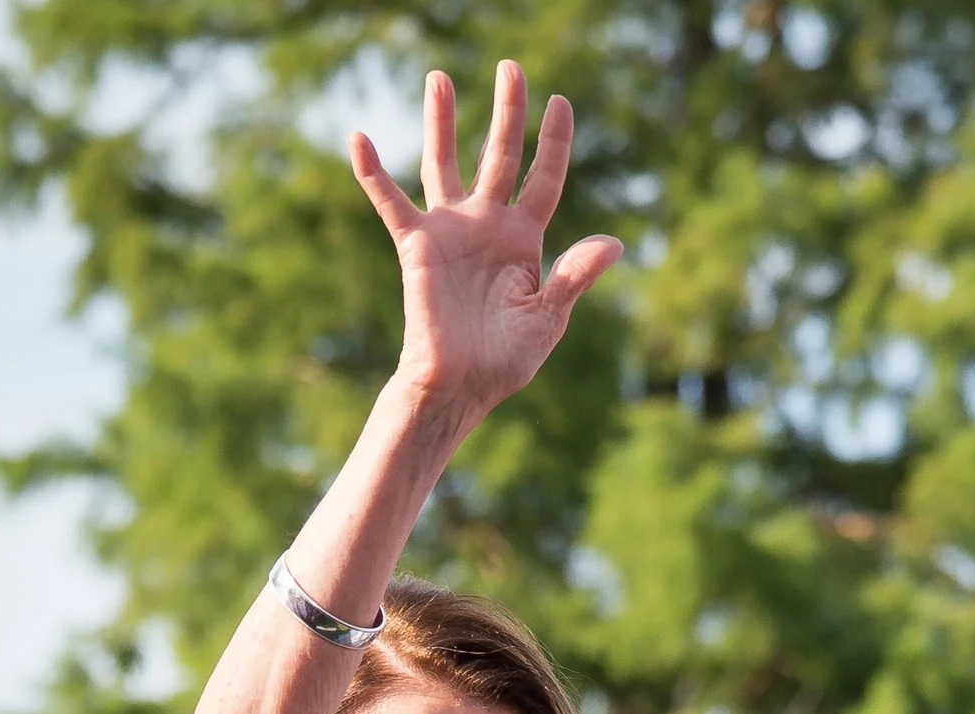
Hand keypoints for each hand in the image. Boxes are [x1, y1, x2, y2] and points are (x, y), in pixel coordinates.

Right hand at [349, 61, 621, 424]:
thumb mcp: (549, 316)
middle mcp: (487, 225)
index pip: (544, 180)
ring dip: (442, 121)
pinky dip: (373, 173)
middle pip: (499, 156)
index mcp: (525, 240)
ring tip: (440, 77)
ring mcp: (450, 231)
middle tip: (511, 68)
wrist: (460, 384)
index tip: (560, 102)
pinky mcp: (416, 245)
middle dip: (507, 113)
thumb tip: (615, 242)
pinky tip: (359, 139)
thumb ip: (575, 275)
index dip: (553, 142)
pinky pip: (390, 202)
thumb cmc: (505, 359)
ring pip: (444, 163)